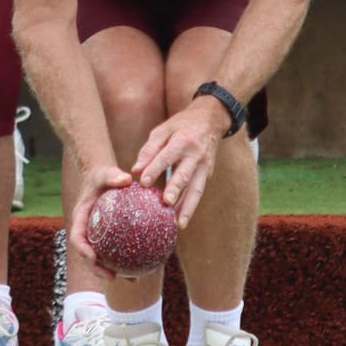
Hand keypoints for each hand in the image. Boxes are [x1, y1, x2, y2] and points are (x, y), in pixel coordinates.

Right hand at [66, 159, 135, 270]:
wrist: (102, 178)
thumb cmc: (102, 176)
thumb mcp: (106, 173)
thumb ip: (113, 176)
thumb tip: (126, 179)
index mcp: (81, 219)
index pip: (77, 238)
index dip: (83, 250)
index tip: (93, 258)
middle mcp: (87, 231)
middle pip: (89, 256)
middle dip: (98, 270)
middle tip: (113, 278)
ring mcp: (98, 236)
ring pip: (104, 258)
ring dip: (116, 271)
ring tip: (134, 280)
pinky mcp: (109, 237)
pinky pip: (118, 250)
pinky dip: (130, 259)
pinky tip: (147, 265)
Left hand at [131, 95, 229, 229]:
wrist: (210, 121)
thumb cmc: (181, 126)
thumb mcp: (163, 130)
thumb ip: (149, 150)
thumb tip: (135, 170)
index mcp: (183, 141)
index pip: (167, 157)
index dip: (155, 169)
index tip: (144, 183)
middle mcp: (196, 155)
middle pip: (184, 174)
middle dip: (176, 189)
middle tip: (166, 203)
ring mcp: (205, 167)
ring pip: (196, 189)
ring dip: (188, 207)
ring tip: (180, 224)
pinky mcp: (208, 175)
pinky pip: (198, 192)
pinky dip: (190, 207)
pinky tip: (182, 220)